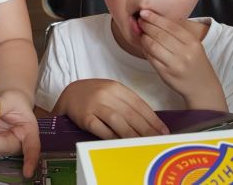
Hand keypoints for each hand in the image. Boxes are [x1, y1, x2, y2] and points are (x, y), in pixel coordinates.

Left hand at [0, 90, 38, 177]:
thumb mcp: (11, 98)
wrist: (7, 101)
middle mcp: (16, 142)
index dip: (30, 160)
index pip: (32, 146)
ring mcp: (2, 145)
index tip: (27, 173)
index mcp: (28, 131)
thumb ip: (1, 105)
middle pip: (4, 149)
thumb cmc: (15, 100)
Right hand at [53, 79, 168, 138]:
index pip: (139, 104)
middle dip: (146, 129)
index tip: (162, 131)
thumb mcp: (111, 92)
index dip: (153, 119)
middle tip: (156, 140)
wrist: (70, 94)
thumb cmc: (94, 95)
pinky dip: (113, 137)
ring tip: (142, 144)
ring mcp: (95, 105)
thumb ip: (127, 103)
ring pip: (118, 121)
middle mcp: (106, 94)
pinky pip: (101, 129)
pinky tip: (121, 143)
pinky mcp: (85, 117)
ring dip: (132, 134)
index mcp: (116, 87)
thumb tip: (149, 122)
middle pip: (131, 113)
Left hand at [138, 10, 226, 110]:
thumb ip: (177, 33)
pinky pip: (151, 58)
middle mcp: (185, 53)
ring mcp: (175, 64)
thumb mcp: (193, 45)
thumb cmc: (195, 62)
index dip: (155, 18)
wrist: (203, 87)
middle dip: (147, 26)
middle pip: (160, 35)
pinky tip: (144, 45)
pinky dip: (145, 49)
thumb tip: (155, 19)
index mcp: (192, 42)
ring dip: (144, 37)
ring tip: (141, 33)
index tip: (144, 12)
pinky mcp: (166, 74)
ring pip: (153, 46)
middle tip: (140, 20)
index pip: (170, 26)